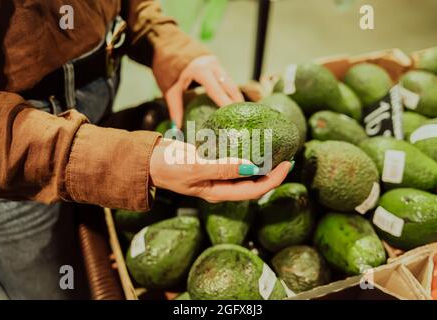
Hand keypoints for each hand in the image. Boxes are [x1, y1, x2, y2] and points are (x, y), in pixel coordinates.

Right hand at [149, 139, 291, 202]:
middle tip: (287, 156)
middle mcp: (220, 186)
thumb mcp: (195, 168)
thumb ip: (222, 169)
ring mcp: (216, 175)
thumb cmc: (168, 166)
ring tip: (276, 150)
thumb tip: (252, 169)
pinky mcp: (212, 163)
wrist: (149, 159)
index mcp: (218, 192)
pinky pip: (234, 160)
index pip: (253, 190)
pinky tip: (253, 142)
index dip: (273, 180)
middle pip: (253, 184)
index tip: (286, 165)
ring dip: (261, 163)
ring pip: (245, 172)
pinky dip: (246, 153)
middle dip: (272, 173)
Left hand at [165, 55, 243, 128]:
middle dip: (237, 101)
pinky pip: (226, 77)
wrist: (165, 44)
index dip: (226, 104)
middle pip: (230, 85)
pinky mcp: (215, 61)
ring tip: (240, 110)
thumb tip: (176, 129)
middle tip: (242, 116)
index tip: (234, 116)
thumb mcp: (169, 89)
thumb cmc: (165, 67)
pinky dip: (230, 89)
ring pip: (230, 81)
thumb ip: (175, 109)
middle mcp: (211, 64)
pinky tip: (232, 100)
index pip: (217, 91)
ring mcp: (215, 61)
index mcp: (200, 70)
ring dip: (235, 95)